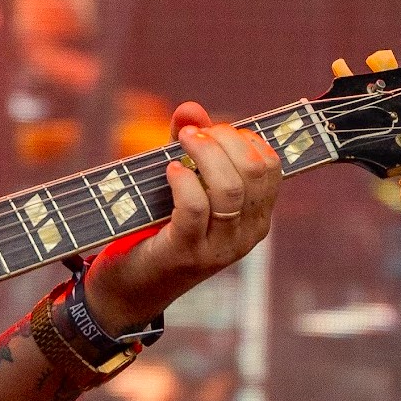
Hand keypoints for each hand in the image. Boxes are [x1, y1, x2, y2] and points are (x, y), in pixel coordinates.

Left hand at [83, 102, 279, 334]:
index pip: (271, 167)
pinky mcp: (186, 254)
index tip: (214, 129)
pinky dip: (184, 182)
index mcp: (254, 217)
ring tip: (181, 141)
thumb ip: (188, 148)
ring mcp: (219, 248)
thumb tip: (190, 109)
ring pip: (230, 189)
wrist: (129, 291)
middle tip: (193, 133)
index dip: (244, 139)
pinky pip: (195, 209)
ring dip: (205, 154)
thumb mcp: (180, 188)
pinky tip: (171, 170)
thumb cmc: (158, 232)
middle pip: (254, 172)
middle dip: (225, 140)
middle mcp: (245, 234)